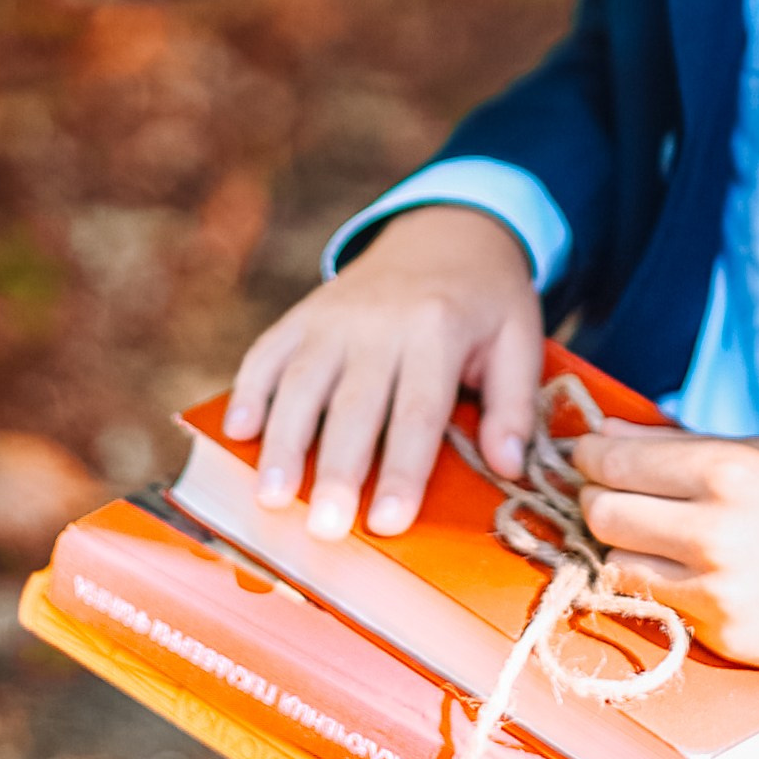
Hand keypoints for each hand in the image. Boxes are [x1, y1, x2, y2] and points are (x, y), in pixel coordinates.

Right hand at [224, 205, 541, 543]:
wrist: (445, 229)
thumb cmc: (486, 300)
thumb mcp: (521, 340)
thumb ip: (513, 405)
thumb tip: (508, 468)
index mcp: (439, 329)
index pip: (418, 412)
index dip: (403, 471)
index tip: (388, 523)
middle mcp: (379, 322)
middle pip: (353, 405)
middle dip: (335, 470)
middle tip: (323, 528)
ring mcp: (333, 315)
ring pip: (301, 383)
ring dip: (282, 443)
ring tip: (271, 497)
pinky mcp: (303, 313)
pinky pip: (268, 352)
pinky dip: (249, 391)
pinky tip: (238, 432)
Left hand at [571, 429, 758, 675]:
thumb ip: (682, 444)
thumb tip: (605, 432)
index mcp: (729, 472)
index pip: (615, 462)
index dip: (589, 455)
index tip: (586, 452)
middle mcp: (715, 533)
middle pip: (602, 515)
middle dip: (596, 500)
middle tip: (609, 493)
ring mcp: (719, 593)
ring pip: (616, 568)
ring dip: (620, 549)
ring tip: (644, 535)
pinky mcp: (727, 639)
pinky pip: (660, 608)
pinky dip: (659, 588)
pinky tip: (682, 571)